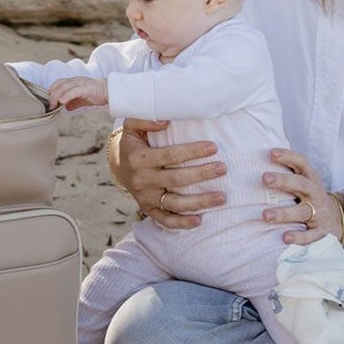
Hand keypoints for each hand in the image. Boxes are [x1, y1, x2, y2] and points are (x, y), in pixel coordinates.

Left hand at [48, 77, 108, 111]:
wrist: (108, 91)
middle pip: (58, 85)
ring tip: (53, 105)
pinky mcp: (85, 88)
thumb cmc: (94, 94)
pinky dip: (66, 96)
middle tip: (49, 106)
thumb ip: (72, 102)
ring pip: (64, 87)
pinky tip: (62, 102)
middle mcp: (74, 80)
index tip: (48, 102)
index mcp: (72, 82)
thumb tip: (65, 108)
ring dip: (56, 96)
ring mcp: (80, 83)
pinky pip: (74, 91)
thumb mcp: (80, 99)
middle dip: (51, 96)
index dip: (51, 92)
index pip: (57, 84)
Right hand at [108, 119, 225, 229]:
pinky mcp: (148, 210)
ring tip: (222, 197)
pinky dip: (181, 223)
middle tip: (223, 168)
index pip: (170, 155)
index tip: (213, 147)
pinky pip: (165, 220)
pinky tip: (199, 221)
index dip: (192, 151)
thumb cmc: (134, 143)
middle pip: (176, 179)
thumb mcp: (131, 127)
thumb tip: (164, 121)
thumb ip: (144, 119)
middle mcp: (142, 180)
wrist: (119, 167)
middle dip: (201, 174)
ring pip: (174, 203)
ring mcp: (145, 198)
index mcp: (139, 159)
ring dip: (199, 202)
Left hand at [264, 148, 343, 244]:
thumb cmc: (308, 197)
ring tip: (265, 215)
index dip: (288, 157)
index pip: (301, 163)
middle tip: (264, 178)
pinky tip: (285, 238)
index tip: (271, 153)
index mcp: (309, 179)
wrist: (337, 219)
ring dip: (283, 213)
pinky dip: (299, 237)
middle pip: (301, 184)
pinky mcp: (321, 232)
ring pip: (302, 212)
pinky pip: (311, 236)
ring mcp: (319, 213)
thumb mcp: (301, 182)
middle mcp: (315, 193)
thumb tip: (256, 156)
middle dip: (283, 181)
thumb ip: (285, 172)